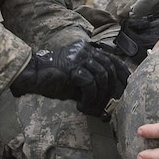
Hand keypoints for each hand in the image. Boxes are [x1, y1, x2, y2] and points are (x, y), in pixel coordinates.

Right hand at [10, 40, 129, 116]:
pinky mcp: (72, 68)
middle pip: (109, 68)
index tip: (127, 85)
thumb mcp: (75, 77)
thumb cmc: (53, 79)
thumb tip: (109, 97)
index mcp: (87, 50)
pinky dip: (90, 98)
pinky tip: (82, 106)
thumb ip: (91, 81)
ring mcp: (79, 58)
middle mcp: (85, 51)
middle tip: (111, 104)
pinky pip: (90, 84)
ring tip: (92, 108)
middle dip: (113, 88)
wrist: (31, 75)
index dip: (122, 73)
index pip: (112, 59)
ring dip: (100, 96)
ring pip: (101, 76)